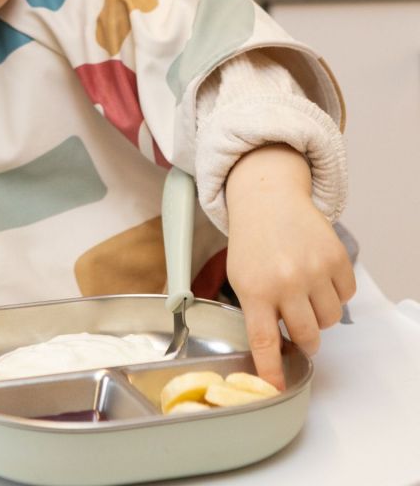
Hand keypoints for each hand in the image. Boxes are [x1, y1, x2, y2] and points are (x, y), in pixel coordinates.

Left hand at [225, 144, 355, 389]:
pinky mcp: (336, 258)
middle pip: (307, 337)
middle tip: (297, 326)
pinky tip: (316, 275)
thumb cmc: (252, 242)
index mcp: (254, 289)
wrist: (267, 199)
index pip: (265, 342)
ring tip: (303, 292)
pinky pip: (346, 296)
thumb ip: (256, 311)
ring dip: (319, 314)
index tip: (277, 388)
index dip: (272, 371)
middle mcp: (286, 281)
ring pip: (330, 320)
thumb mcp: (240, 277)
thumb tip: (274, 352)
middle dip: (304, 340)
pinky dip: (335, 292)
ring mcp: (314, 270)